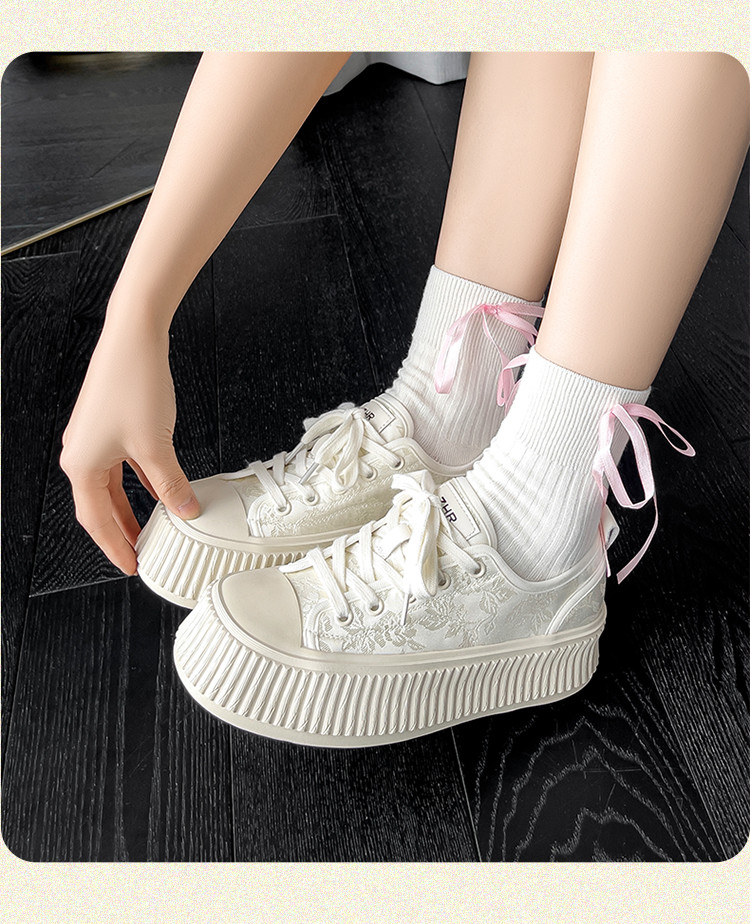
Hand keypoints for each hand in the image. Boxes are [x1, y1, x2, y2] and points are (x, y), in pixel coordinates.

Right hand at [60, 317, 199, 573]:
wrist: (133, 337)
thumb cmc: (133, 385)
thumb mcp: (156, 446)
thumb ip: (171, 484)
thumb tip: (185, 509)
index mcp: (81, 466)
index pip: (97, 522)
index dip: (115, 548)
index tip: (132, 567)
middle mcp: (80, 454)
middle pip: (100, 506)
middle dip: (121, 532)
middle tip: (141, 554)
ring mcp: (93, 438)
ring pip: (112, 486)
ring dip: (131, 508)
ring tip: (151, 528)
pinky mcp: (110, 424)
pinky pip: (122, 465)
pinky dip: (139, 482)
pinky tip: (158, 490)